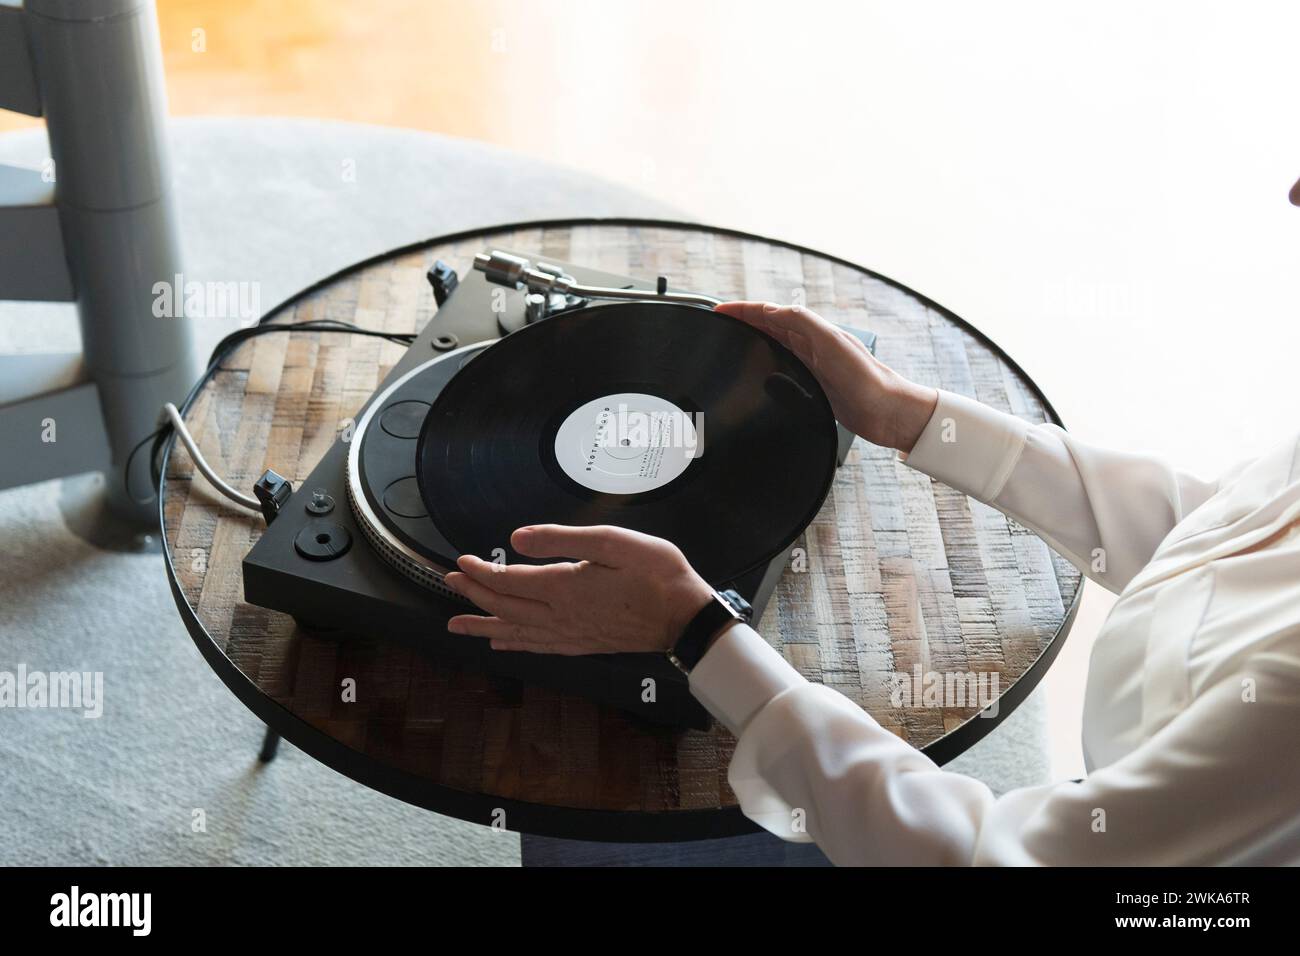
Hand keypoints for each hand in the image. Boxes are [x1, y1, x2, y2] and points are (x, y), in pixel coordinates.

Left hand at [444, 524, 714, 654]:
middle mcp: (559, 616)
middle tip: (449, 582)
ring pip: (514, 632)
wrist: (684, 617)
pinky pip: (536, 647)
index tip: (461, 561)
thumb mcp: (611, 542)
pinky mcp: (581, 644)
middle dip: (474, 595)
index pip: (508, 581)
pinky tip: (501, 644)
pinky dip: (513, 644)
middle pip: (505, 608)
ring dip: (483, 626)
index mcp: (564, 588)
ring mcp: (569, 634)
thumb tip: (516, 539)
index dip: (481, 572)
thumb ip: (561, 539)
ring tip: (456, 624)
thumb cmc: (655, 573)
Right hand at [716, 301, 938, 453]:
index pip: (770, 313)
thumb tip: (770, 310)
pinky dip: (763, 367)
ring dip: (751, 342)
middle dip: (742, 323)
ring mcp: (813, 366)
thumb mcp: (831, 344)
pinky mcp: (815, 387)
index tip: (718, 311)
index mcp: (814, 330)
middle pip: (769, 327)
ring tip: (729, 345)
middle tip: (717, 326)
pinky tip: (756, 377)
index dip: (743, 310)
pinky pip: (782, 371)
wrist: (890, 413)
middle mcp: (812, 345)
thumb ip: (803, 323)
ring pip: (774, 347)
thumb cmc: (867, 379)